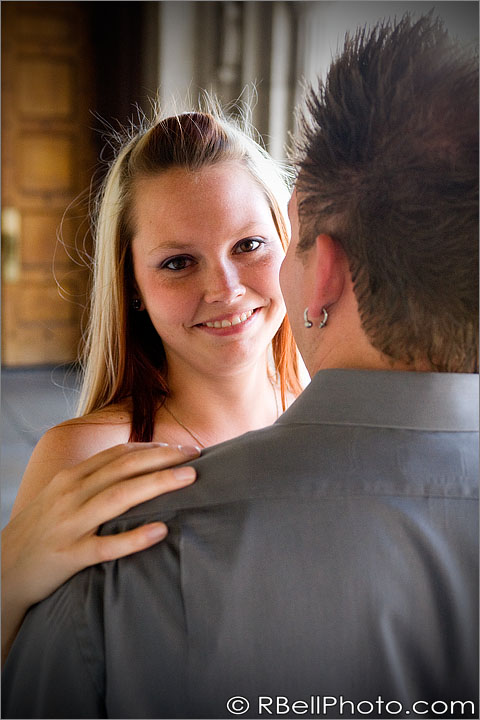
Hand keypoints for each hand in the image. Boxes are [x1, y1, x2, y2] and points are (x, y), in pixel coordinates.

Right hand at [1, 442, 198, 664]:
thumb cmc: (41, 530)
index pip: (119, 454)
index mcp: (72, 478)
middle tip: (198, 454)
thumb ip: (93, 481)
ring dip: (157, 485)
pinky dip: (134, 538)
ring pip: (119, 498)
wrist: (1, 570)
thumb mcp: (61, 496)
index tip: (183, 447)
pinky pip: (106, 546)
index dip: (153, 448)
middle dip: (164, 457)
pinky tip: (161, 531)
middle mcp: (71, 495)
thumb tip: (134, 470)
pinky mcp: (69, 556)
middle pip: (125, 468)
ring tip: (190, 479)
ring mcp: (70, 525)